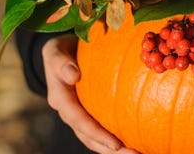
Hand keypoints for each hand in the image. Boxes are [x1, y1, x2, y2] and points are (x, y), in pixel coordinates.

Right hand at [42, 34, 138, 153]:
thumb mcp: (54, 50)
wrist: (62, 53)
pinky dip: (118, 136)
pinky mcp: (90, 113)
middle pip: (89, 138)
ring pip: (96, 139)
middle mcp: (69, 112)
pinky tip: (139, 140)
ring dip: (116, 150)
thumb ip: (60, 62)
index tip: (115, 144)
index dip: (96, 134)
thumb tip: (73, 75)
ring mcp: (80, 115)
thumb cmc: (60, 49)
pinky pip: (103, 128)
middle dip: (110, 150)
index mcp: (60, 99)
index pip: (78, 121)